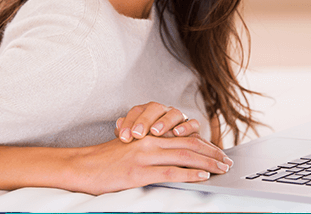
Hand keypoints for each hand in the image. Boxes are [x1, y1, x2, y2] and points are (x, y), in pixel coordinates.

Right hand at [75, 135, 233, 194]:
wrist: (83, 166)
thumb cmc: (107, 160)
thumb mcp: (133, 149)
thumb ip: (153, 150)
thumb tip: (176, 159)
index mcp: (151, 136)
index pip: (184, 137)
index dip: (204, 144)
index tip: (218, 152)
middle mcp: (151, 141)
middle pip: (189, 144)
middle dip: (211, 152)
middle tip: (227, 161)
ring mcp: (145, 155)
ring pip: (184, 155)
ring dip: (207, 162)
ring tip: (221, 168)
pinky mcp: (139, 171)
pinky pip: (170, 172)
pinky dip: (189, 173)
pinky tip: (202, 175)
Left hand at [114, 102, 199, 141]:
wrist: (171, 150)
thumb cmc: (148, 147)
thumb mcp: (135, 142)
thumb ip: (126, 132)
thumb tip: (117, 124)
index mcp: (147, 112)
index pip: (137, 111)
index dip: (129, 122)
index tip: (123, 137)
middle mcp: (163, 112)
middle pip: (155, 108)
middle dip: (145, 120)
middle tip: (137, 134)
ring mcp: (178, 118)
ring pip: (173, 113)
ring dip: (164, 122)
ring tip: (156, 132)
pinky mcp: (193, 128)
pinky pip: (192, 123)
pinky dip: (186, 127)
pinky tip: (177, 133)